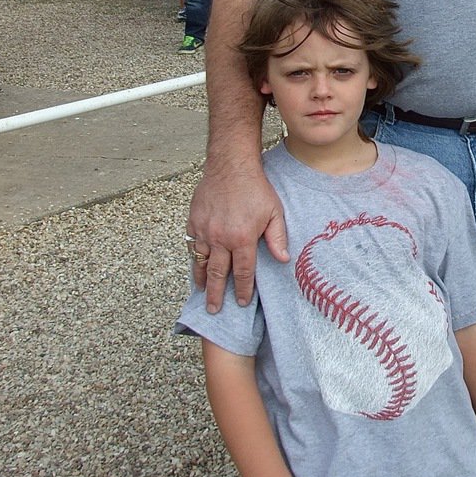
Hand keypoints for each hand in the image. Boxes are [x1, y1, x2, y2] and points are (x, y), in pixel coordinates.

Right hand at [186, 162, 288, 311]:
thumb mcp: (274, 212)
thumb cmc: (256, 189)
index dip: (244, 289)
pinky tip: (198, 265)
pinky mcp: (194, 222)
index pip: (243, 272)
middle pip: (218, 274)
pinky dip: (195, 258)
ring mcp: (204, 231)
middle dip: (217, 294)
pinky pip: (193, 245)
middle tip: (214, 310)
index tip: (242, 302)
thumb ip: (277, 238)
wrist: (231, 166)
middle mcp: (221, 238)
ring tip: (203, 292)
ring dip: (202, 279)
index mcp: (242, 238)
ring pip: (201, 262)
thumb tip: (283, 260)